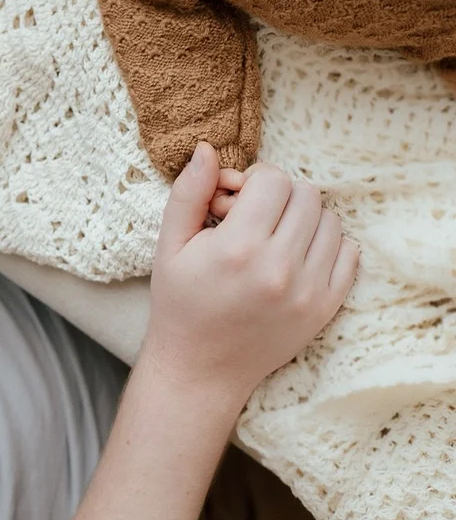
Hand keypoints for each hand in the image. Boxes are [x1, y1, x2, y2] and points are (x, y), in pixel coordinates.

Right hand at [144, 143, 357, 404]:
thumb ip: (190, 191)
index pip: (274, 180)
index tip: (235, 200)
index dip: (253, 180)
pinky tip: (297, 254)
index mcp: (239, 247)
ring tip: (275, 236)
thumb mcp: (170, 243)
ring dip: (304, 218)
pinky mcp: (325, 309)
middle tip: (254, 217)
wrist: (201, 369)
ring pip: (331, 220)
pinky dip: (327, 244)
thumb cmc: (180, 302)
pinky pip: (349, 254)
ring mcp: (309, 292)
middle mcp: (281, 268)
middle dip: (279, 196)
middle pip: (306, 194)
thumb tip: (207, 149)